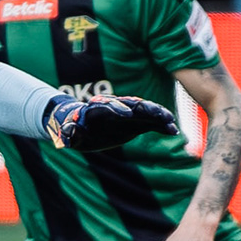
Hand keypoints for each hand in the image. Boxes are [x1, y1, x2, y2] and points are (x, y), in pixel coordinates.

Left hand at [43, 92, 178, 156]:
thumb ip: (71, 134)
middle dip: (145, 108)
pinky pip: (151, 122)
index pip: (108, 106)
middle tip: (159, 113)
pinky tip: (173, 131)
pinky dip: (161, 125)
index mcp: (98, 111)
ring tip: (170, 122)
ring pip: (145, 111)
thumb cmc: (75, 131)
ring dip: (158, 115)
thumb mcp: (71, 135)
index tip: (126, 114)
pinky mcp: (137, 122)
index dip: (117, 109)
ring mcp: (128, 114)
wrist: (84, 126)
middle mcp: (115, 109)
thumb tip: (67, 131)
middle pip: (132, 105)